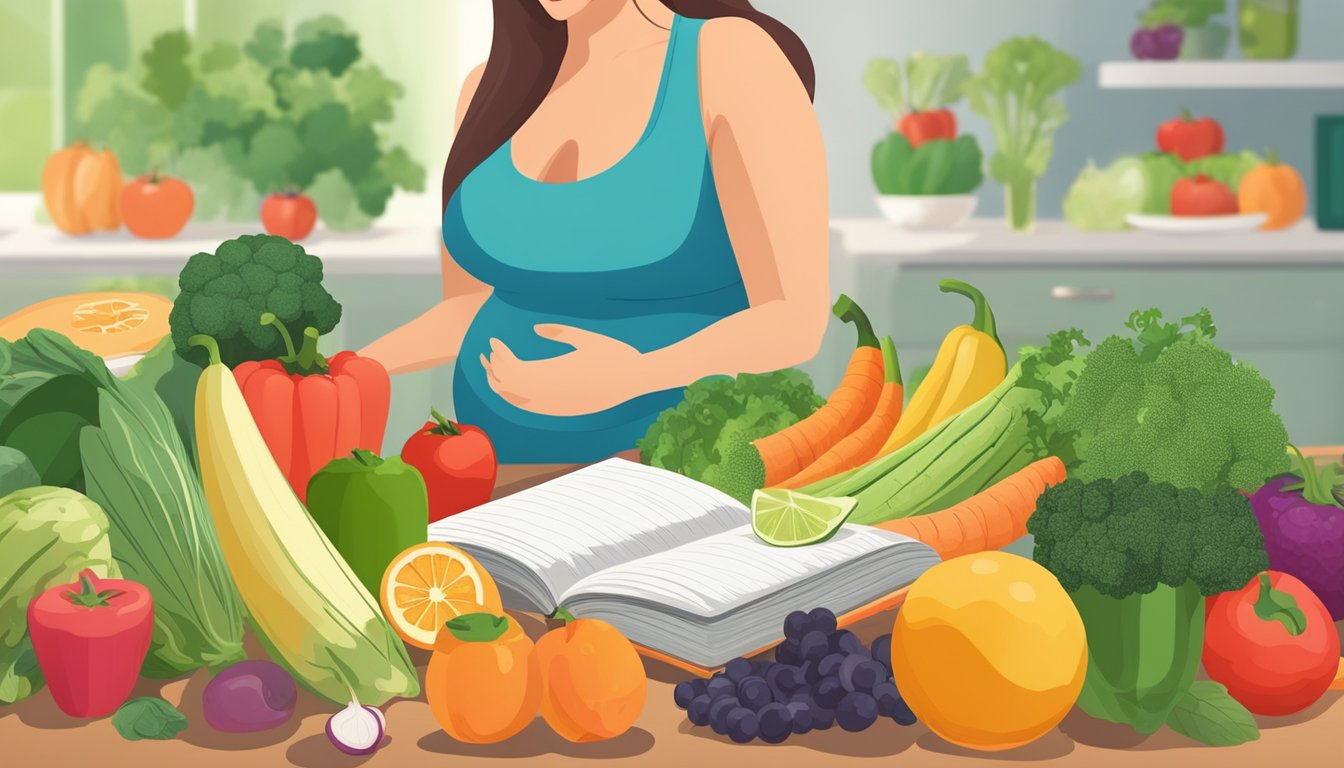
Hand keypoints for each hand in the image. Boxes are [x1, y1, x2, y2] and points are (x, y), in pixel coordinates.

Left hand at [480, 324, 647, 416]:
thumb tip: (536, 329)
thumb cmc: (613, 353)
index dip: (499, 354)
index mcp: (552, 374)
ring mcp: (557, 406)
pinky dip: (517, 399)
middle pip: (507, 386)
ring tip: (494, 371)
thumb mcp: (586, 337)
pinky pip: (532, 410)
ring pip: (516, 401)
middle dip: (494, 369)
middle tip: (488, 354)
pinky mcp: (565, 411)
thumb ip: (559, 332)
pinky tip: (515, 389)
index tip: (495, 341)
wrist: (636, 379)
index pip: (511, 368)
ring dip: (502, 386)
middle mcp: (550, 394)